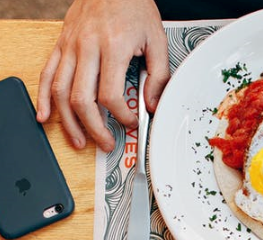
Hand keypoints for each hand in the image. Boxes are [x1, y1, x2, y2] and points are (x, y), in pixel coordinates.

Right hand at [37, 0, 169, 151]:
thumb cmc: (134, 7)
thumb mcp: (157, 39)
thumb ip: (158, 75)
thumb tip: (152, 104)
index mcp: (114, 47)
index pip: (111, 94)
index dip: (121, 116)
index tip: (131, 123)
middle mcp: (87, 47)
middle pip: (82, 98)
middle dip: (94, 128)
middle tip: (106, 143)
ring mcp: (70, 46)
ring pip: (61, 91)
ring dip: (69, 122)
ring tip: (80, 141)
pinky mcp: (61, 44)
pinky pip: (47, 74)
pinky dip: (44, 98)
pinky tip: (46, 116)